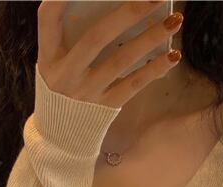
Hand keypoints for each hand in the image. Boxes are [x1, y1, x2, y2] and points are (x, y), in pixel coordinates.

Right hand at [37, 0, 182, 107]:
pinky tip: (172, 55)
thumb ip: (73, 37)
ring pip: (120, 60)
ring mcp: (86, 92)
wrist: (60, 137)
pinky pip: (133, 85)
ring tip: (174, 20)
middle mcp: (65, 74)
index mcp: (48, 55)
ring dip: (149, 38)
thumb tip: (118, 7)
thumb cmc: (64, 87)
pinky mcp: (104, 107)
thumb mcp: (56, 63)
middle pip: (96, 37)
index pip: (48, 17)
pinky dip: (154, 69)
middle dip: (128, 12)